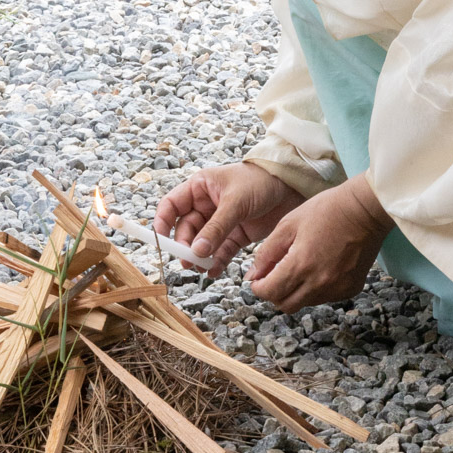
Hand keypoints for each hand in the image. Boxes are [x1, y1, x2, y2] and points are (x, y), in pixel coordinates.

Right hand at [154, 162, 306, 278]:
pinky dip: (216, 262)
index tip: (160, 239)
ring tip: (202, 268)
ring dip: (200, 256)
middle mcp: (206, 205)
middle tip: (189, 260)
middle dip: (185, 245)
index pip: (172, 205)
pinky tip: (214, 271)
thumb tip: (197, 251)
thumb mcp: (235, 202)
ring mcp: (221, 221)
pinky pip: (221, 251)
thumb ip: (216, 228)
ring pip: (202, 243)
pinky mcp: (236, 234)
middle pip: (185, 229)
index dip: (162, 222)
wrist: (292, 187)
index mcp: (200, 188)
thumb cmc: (260, 182)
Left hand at [244, 173, 392, 311]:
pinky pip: (324, 297)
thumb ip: (267, 252)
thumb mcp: (288, 225)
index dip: (258, 288)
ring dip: (294, 292)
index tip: (256, 279)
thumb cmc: (325, 210)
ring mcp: (337, 289)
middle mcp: (319, 283)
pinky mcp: (351, 289)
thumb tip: (253, 275)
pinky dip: (314, 289)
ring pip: (305, 303)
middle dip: (274, 293)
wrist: (364, 210)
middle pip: (286, 305)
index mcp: (301, 265)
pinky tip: (317, 268)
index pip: (270, 293)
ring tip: (297, 267)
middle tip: (273, 275)